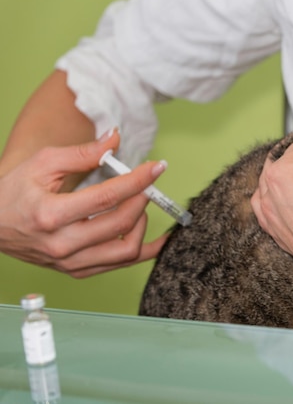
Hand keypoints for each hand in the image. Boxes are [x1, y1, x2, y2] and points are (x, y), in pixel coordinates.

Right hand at [0, 130, 166, 277]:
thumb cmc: (13, 192)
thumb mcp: (42, 163)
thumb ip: (82, 153)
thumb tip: (115, 140)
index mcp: (51, 214)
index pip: (108, 197)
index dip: (139, 180)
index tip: (157, 168)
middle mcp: (63, 244)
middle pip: (122, 224)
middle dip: (143, 199)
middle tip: (146, 184)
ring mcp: (70, 262)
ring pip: (126, 251)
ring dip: (143, 225)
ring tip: (138, 205)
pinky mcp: (77, 271)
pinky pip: (119, 265)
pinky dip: (142, 251)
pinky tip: (156, 238)